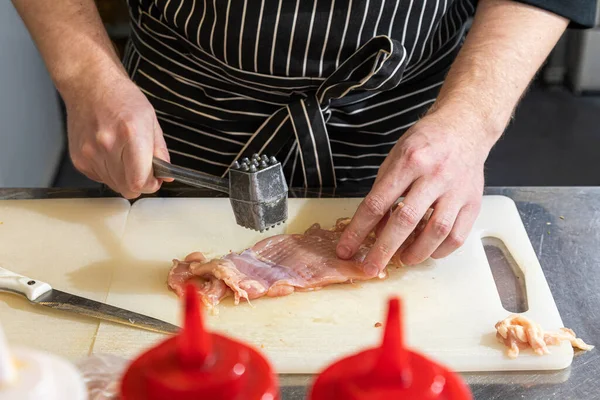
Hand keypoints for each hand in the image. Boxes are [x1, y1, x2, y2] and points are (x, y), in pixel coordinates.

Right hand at [65, 73, 170, 198]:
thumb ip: (160, 151)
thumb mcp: (151, 120)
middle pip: (128, 189)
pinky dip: (110, 173)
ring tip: (125, 156)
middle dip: (140, 183)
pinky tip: (111, 154)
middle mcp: (107, 145)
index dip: (151, 185)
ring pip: (115, 185)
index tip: (155, 179)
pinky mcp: (79, 159)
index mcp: (130, 134)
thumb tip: (166, 174)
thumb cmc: (121, 98)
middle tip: (143, 170)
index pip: (140, 181)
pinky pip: (100, 179)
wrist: (89, 84)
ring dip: (125, 178)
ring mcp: (90, 153)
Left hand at [336, 110, 492, 275]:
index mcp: (409, 161)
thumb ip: (384, 190)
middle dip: (384, 249)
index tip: (346, 249)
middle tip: (370, 268)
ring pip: (436, 231)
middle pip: (406, 220)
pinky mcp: (474, 201)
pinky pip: (458, 235)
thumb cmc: (425, 142)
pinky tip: (428, 252)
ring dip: (416, 252)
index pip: (378, 202)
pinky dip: (440, 250)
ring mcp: (457, 190)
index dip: (359, 230)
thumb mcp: (395, 156)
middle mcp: (435, 175)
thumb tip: (373, 228)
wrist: (464, 127)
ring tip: (401, 260)